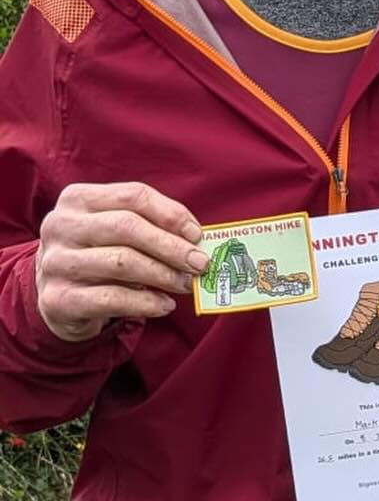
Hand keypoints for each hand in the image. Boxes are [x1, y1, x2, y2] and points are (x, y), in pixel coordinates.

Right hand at [35, 182, 210, 342]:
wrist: (58, 297)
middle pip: (127, 227)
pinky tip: (165, 305)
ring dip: (163, 275)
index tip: (196, 234)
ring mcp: (55, 263)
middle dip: (171, 246)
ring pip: (121, 262)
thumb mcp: (116, 232)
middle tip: (199, 264)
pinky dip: (146, 302)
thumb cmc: (98, 255)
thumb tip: (194, 239)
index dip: (171, 214)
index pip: (133, 195)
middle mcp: (60, 226)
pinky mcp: (58, 299)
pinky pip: (112, 299)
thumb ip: (150, 226)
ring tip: (185, 285)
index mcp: (78, 198)